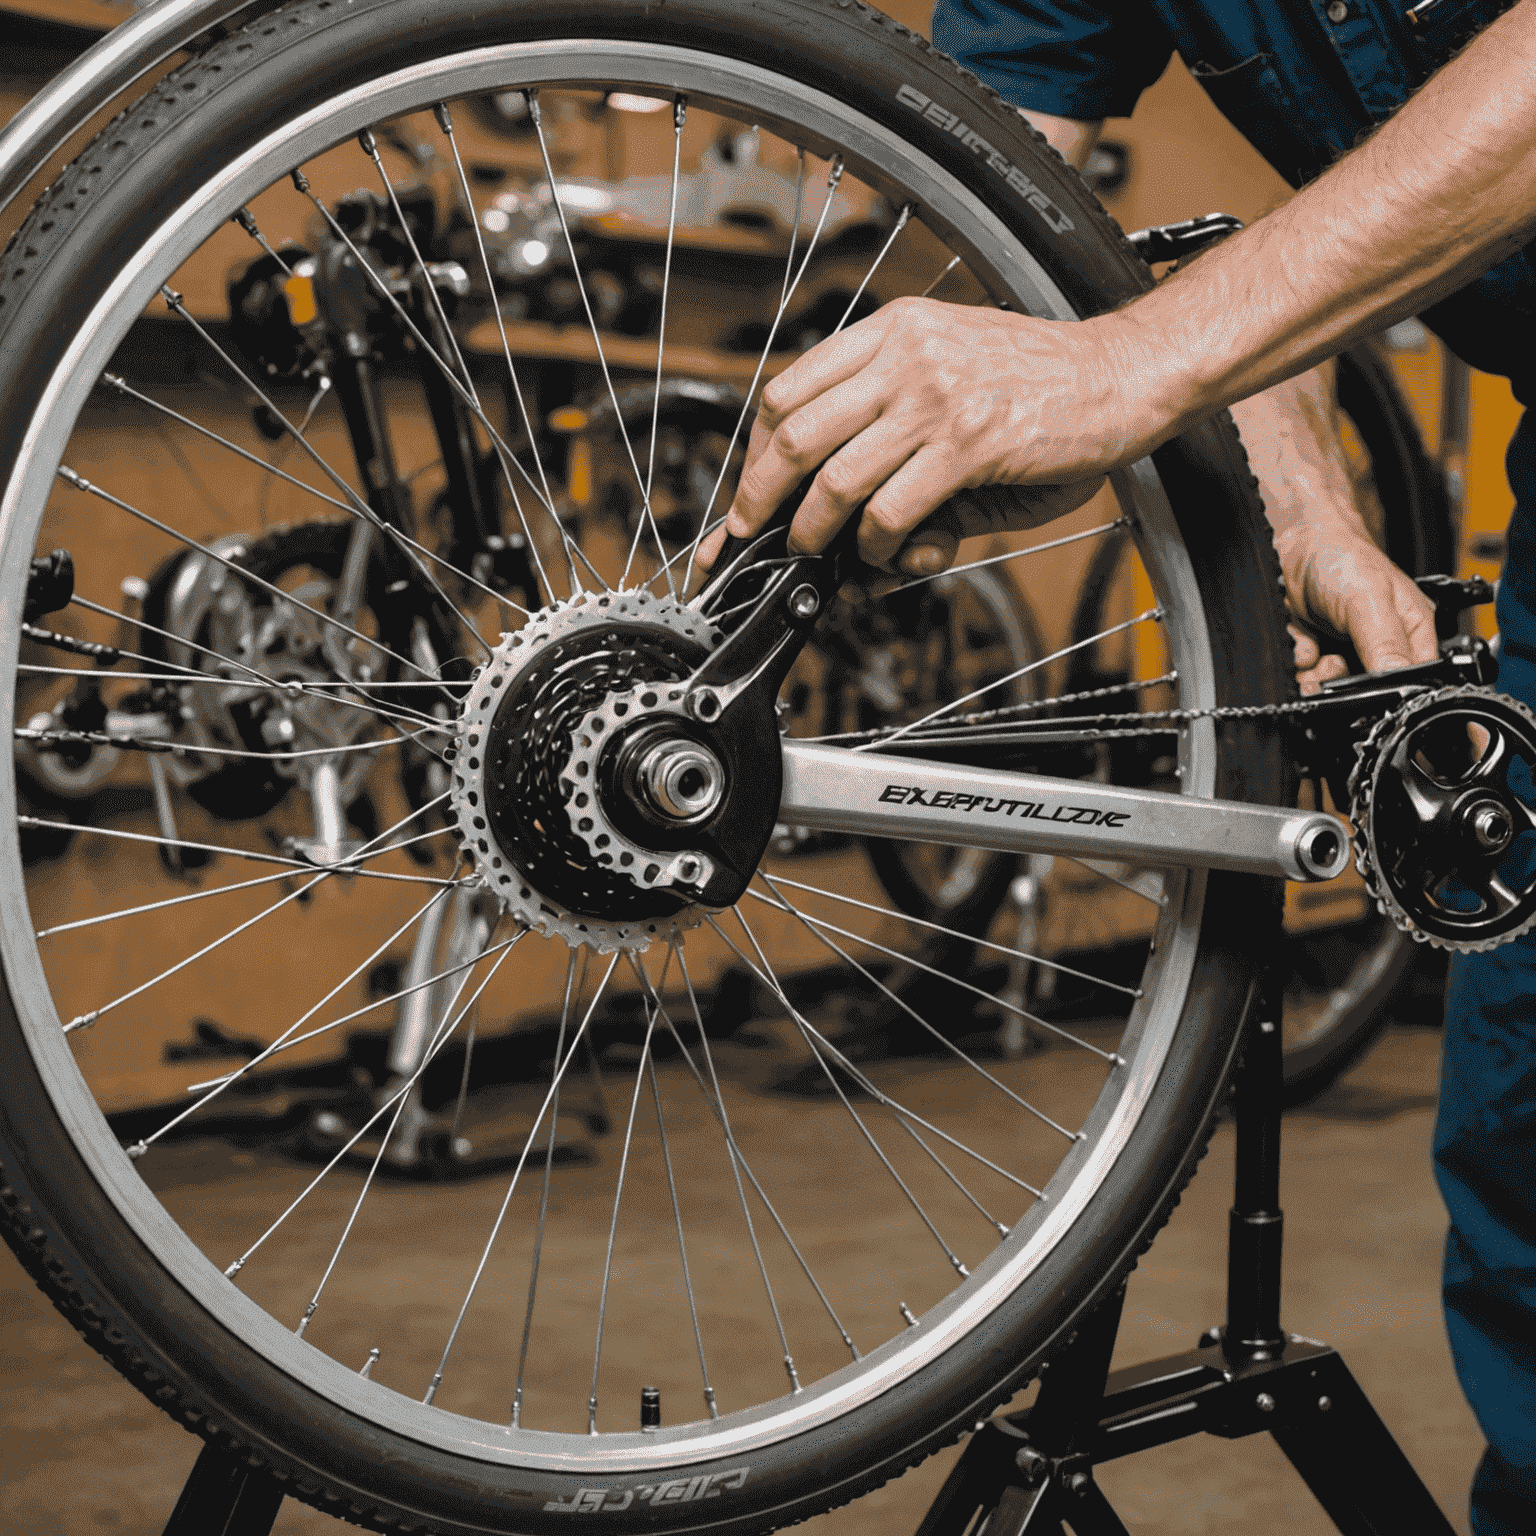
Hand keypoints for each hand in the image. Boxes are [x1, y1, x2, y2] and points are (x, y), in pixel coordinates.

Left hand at [706, 296, 1168, 571]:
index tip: (752, 489)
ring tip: (817, 550)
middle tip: (757, 532)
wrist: (1122, 375)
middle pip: (795, 433)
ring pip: (834, 478)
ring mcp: (936, 399)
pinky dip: (876, 546)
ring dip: (815, 529)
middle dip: (761, 497)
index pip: (791, 388)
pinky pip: (891, 509)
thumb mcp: (953, 372)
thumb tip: (841, 495)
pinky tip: (886, 553)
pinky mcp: (968, 445)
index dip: (757, 449)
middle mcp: (906, 357)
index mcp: (894, 330)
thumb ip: (893, 424)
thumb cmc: (1044, 380)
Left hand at [1229, 369, 1437, 692]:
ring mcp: (1342, 656)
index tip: (1359, 685)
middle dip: (1340, 684)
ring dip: (1313, 677)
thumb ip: (1387, 644)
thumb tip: (1403, 685)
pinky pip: (1299, 681)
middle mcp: (1377, 652)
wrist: (1288, 544)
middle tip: (1331, 660)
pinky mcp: (1310, 658)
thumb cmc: (1340, 558)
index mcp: (1411, 639)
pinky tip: (1297, 640)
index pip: (1409, 687)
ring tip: (1313, 649)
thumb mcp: (1371, 599)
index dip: (1385, 695)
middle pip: (1362, 697)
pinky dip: (1293, 664)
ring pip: (1327, 694)